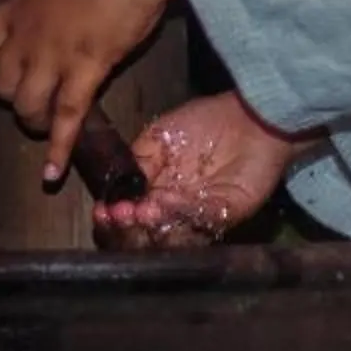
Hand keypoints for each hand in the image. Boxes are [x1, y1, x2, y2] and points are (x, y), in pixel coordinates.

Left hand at [0, 0, 180, 184]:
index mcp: (19, 8)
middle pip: (0, 84)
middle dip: (13, 95)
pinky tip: (51, 174)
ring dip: (34, 121)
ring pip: (27, 106)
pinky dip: (59, 149)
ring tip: (46, 126)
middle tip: (33, 96)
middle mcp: (28, 37)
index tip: (8, 61)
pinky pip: (66, 119)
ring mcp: (53, 58)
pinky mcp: (84, 74)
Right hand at [93, 93, 302, 250]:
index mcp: (157, 196)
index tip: (101, 212)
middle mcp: (177, 213)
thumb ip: (136, 161)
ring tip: (140, 211)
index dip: (113, 220)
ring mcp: (202, 216)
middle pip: (147, 236)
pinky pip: (201, 219)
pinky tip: (165, 198)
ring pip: (172, 235)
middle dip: (128, 229)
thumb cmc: (203, 122)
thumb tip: (114, 190)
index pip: (131, 218)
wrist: (249, 115)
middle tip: (119, 214)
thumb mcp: (158, 137)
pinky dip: (180, 211)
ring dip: (151, 225)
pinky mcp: (227, 212)